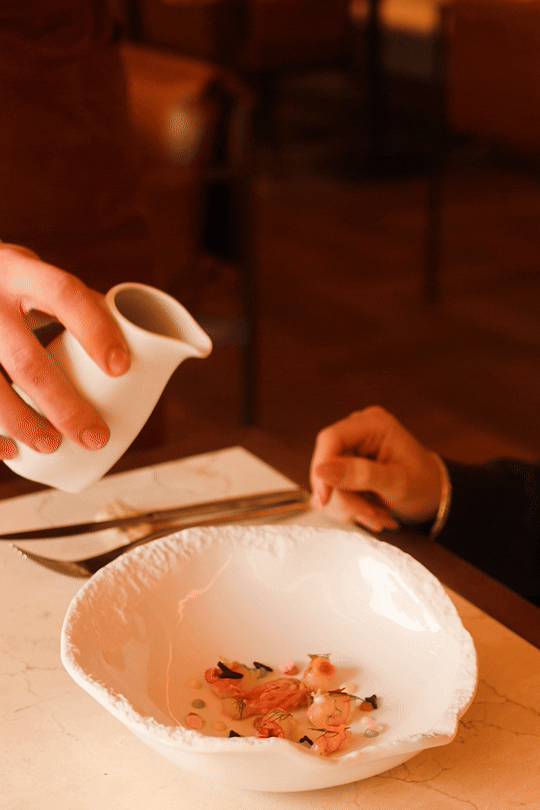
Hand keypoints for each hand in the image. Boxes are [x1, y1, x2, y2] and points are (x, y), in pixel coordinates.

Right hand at [0, 244, 130, 458]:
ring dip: (23, 423)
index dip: (95, 330)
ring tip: (52, 444)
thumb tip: (141, 341)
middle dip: (64, 406)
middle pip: (25, 360)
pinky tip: (9, 450)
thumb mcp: (39, 276)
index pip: (64, 294)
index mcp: (21, 272)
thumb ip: (81, 303)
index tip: (122, 368)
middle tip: (95, 436)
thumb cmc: (9, 283)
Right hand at [309, 406, 442, 531]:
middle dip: (342, 496)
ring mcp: (351, 449)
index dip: (322, 468)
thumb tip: (320, 470)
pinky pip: (333, 489)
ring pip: (326, 481)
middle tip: (368, 517)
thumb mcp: (397, 482)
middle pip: (326, 464)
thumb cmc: (423, 485)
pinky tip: (371, 513)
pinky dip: (349, 507)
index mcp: (372, 424)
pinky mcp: (346, 466)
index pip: (331, 439)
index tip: (323, 499)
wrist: (434, 496)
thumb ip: (360, 474)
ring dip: (348, 506)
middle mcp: (357, 431)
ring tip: (377, 518)